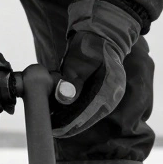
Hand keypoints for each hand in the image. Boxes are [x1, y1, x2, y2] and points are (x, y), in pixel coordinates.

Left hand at [51, 0, 140, 137]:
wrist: (102, 33)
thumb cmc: (90, 45)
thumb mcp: (78, 61)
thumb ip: (72, 81)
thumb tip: (65, 98)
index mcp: (108, 90)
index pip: (87, 115)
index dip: (70, 124)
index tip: (55, 130)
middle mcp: (111, 96)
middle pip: (88, 118)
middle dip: (69, 124)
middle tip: (51, 129)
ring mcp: (108, 95)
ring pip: (87, 114)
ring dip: (71, 118)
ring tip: (54, 122)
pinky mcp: (102, 93)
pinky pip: (88, 106)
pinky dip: (75, 110)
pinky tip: (62, 112)